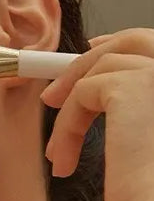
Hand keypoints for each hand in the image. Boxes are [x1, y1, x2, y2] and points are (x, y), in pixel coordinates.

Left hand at [41, 28, 153, 200]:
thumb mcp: (149, 143)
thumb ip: (139, 113)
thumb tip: (108, 92)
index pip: (153, 48)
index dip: (120, 46)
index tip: (90, 55)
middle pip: (134, 41)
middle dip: (89, 58)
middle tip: (56, 88)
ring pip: (102, 67)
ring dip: (71, 104)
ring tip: (56, 147)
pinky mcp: (132, 86)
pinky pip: (83, 93)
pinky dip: (67, 125)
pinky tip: (63, 159)